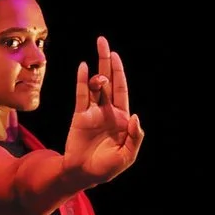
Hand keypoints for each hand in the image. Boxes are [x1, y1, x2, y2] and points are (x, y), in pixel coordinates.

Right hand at [60, 38, 142, 184]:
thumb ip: (135, 137)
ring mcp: (92, 112)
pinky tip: (82, 67)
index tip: (115, 56)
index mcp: (122, 118)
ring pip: (94, 87)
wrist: (82, 174)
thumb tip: (135, 116)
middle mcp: (107, 110)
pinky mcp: (79, 116)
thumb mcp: (127, 156)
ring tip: (96, 77)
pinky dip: (81, 81)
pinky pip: (80, 95)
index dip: (119, 73)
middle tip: (102, 41)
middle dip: (106, 61)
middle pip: (108, 80)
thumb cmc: (107, 167)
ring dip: (96, 77)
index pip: (121, 89)